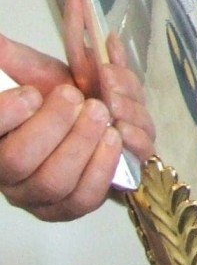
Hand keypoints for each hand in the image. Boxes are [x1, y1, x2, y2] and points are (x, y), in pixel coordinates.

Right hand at [0, 30, 154, 221]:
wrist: (99, 122)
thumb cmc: (63, 98)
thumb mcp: (38, 74)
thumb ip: (15, 59)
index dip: (3, 115)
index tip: (31, 93)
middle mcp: (10, 174)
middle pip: (18, 161)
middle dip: (51, 125)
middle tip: (77, 96)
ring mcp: (41, 196)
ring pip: (55, 182)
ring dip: (82, 144)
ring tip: (103, 112)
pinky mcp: (75, 205)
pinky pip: (86, 198)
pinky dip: (104, 166)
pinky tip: (118, 136)